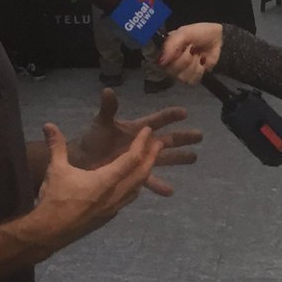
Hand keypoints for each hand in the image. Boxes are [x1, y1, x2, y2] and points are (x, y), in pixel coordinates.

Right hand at [31, 121, 162, 249]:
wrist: (48, 233)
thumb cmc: (54, 199)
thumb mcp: (55, 169)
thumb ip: (56, 145)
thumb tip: (48, 125)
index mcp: (105, 181)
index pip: (132, 159)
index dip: (142, 144)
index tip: (148, 132)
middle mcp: (114, 194)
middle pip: (141, 174)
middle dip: (152, 157)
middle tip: (159, 143)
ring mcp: (113, 208)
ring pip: (137, 188)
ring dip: (145, 172)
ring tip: (149, 160)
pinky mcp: (108, 217)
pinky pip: (128, 198)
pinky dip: (135, 186)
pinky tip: (131, 182)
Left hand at [69, 91, 200, 196]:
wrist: (82, 161)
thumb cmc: (92, 139)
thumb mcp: (101, 123)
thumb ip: (108, 109)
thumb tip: (107, 90)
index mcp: (137, 129)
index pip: (157, 120)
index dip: (170, 116)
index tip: (185, 112)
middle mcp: (143, 143)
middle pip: (168, 139)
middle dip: (183, 137)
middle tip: (200, 136)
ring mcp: (141, 159)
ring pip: (165, 158)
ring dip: (179, 158)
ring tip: (195, 158)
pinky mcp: (135, 174)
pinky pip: (150, 180)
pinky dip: (159, 186)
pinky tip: (170, 191)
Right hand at [157, 22, 223, 84]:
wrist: (217, 40)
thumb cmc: (200, 33)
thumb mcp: (185, 32)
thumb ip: (171, 44)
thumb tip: (162, 61)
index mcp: (165, 50)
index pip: (159, 61)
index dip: (170, 57)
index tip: (180, 49)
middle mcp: (170, 63)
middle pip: (170, 71)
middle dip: (185, 59)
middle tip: (192, 49)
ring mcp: (180, 72)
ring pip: (181, 77)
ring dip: (193, 64)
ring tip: (197, 54)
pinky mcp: (191, 78)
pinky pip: (191, 81)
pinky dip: (199, 70)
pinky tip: (201, 62)